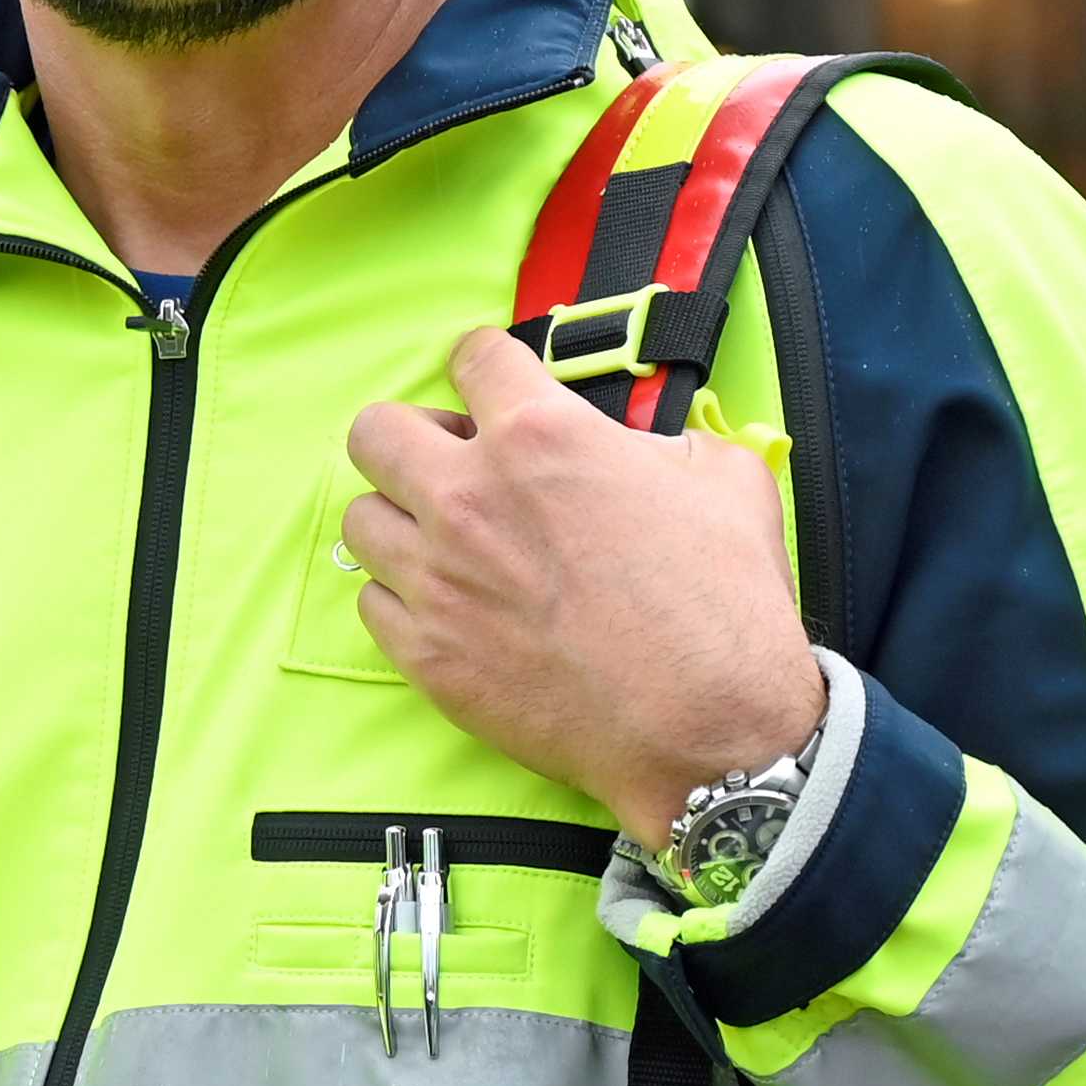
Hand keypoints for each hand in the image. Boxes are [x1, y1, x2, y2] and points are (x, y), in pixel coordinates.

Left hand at [340, 330, 826, 833]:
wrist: (707, 727)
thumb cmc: (722, 608)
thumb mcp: (725, 479)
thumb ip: (661, 442)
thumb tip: (637, 450)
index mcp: (541, 436)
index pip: (472, 358)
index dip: (484, 367)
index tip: (488, 386)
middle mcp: (470, 498)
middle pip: (375, 432)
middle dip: (412, 437)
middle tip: (451, 463)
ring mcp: (438, 578)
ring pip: (361, 519)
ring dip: (400, 520)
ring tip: (446, 542)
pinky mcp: (426, 652)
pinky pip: (372, 602)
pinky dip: (402, 598)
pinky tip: (450, 604)